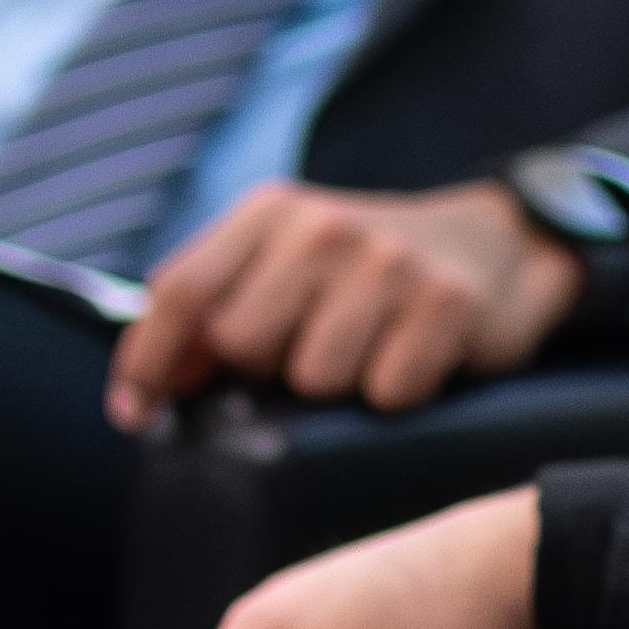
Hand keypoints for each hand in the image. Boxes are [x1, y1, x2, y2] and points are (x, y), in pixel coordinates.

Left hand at [101, 179, 587, 428]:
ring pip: (313, 380)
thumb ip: (212, 308)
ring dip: (335, 390)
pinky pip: (386, 394)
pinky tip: (411, 359)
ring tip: (365, 354)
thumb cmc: (366, 272)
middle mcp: (324, 228)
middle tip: (306, 352)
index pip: (181, 290)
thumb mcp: (285, 262)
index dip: (147, 361)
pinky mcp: (446, 304)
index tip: (132, 414)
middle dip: (262, 371)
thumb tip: (142, 389)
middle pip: (242, 344)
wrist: (496, 245)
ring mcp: (389, 263)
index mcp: (271, 213)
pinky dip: (395, 395)